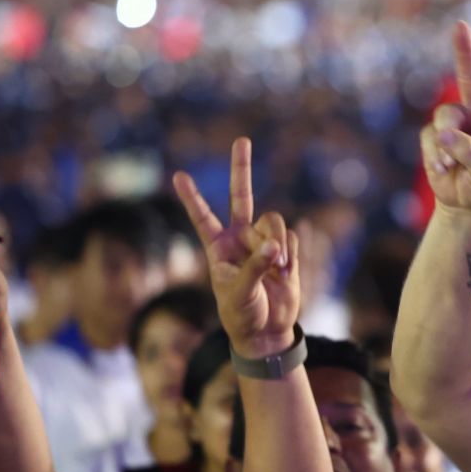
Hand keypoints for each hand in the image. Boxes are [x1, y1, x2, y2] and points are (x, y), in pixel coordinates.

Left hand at [173, 139, 299, 358]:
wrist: (266, 331)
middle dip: (241, 168)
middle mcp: (240, 239)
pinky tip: (285, 273)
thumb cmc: (242, 313)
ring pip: (274, 221)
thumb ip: (255, 266)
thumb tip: (276, 245)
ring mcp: (264, 243)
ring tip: (277, 269)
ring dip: (277, 243)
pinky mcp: (286, 251)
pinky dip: (291, 255)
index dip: (191, 197)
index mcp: (218, 248)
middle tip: (241, 140)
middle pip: (240, 195)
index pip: (203, 218)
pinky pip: (292, 239)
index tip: (178, 175)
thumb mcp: (239, 292)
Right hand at [421, 22, 470, 217]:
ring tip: (452, 164)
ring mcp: (456, 124)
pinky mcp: (436, 135)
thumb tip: (445, 134)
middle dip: (464, 52)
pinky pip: (430, 136)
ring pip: (445, 115)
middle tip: (460, 25)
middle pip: (469, 78)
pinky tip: (443, 170)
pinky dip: (435, 155)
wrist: (465, 205)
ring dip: (447, 140)